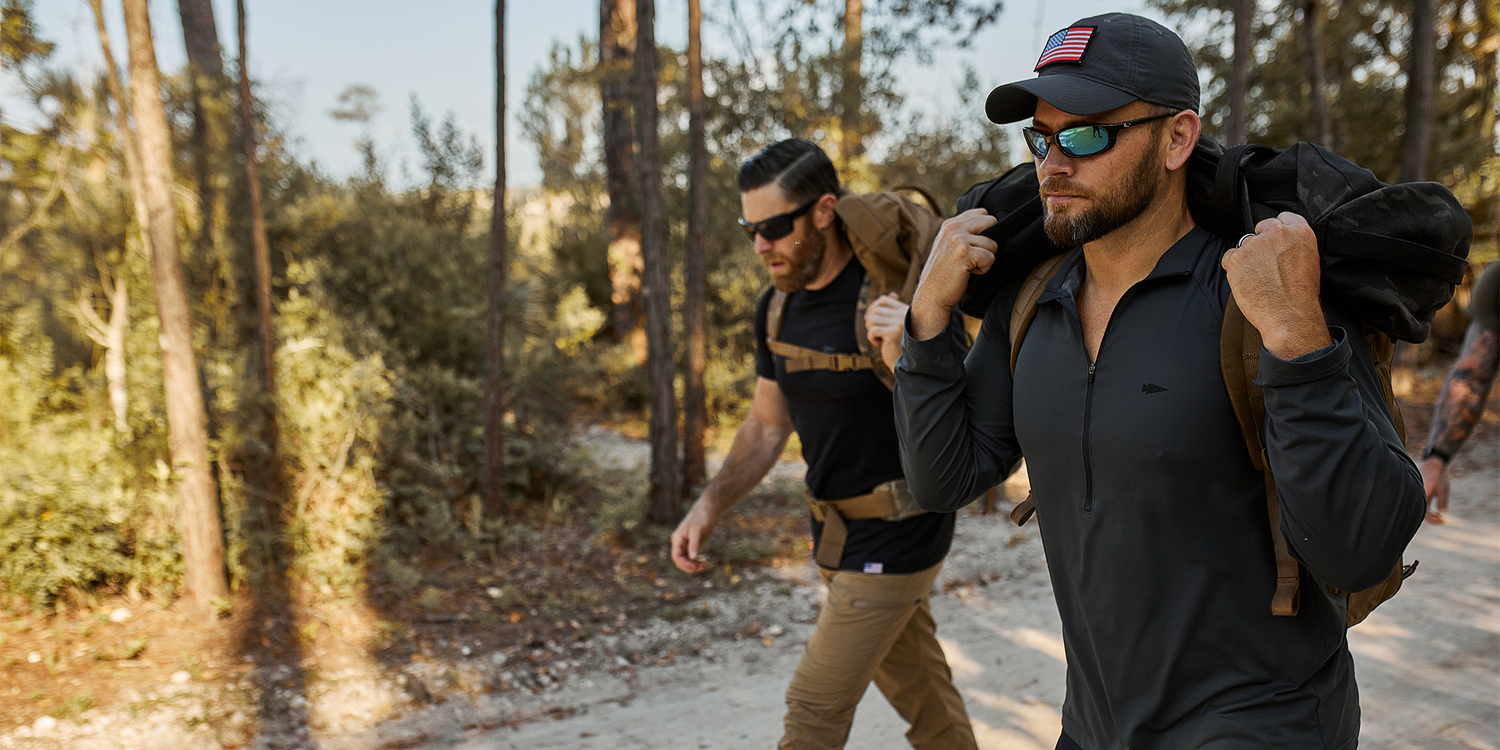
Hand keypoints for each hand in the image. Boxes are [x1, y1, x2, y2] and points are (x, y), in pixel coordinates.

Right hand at [670, 500, 715, 572]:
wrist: (706, 511)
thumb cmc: (701, 518)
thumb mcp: (697, 531)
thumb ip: (694, 545)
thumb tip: (693, 558)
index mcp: (677, 539)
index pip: (676, 556)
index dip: (685, 564)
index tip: (696, 567)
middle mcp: (678, 543)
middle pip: (680, 561)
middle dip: (690, 566)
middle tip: (704, 566)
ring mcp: (684, 545)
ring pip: (685, 561)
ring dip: (694, 565)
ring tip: (705, 565)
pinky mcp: (690, 546)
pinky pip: (690, 558)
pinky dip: (696, 562)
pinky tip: (704, 563)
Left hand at [865, 292, 908, 370]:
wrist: (908, 364)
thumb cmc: (902, 344)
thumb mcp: (898, 324)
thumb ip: (894, 310)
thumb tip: (892, 294)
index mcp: (905, 310)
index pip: (884, 299)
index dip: (873, 307)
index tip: (872, 320)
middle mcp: (903, 314)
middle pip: (875, 310)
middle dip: (870, 322)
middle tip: (876, 333)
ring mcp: (899, 323)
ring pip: (872, 319)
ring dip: (871, 330)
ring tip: (879, 338)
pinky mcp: (893, 333)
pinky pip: (872, 330)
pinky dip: (871, 338)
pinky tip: (880, 344)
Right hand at [910, 209, 998, 339]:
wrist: (932, 294)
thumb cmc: (944, 272)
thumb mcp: (948, 245)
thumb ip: (963, 231)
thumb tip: (990, 222)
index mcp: (950, 224)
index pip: (981, 213)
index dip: (985, 230)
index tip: (974, 245)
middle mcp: (954, 227)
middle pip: (991, 222)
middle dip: (989, 241)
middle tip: (974, 256)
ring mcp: (958, 239)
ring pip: (993, 244)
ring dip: (985, 259)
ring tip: (968, 266)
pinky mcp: (965, 253)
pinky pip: (990, 258)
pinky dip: (983, 269)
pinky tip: (968, 273)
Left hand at [1221, 212, 1332, 359]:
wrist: (1289, 316)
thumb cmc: (1301, 294)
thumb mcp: (1309, 259)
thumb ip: (1294, 244)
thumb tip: (1281, 243)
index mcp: (1299, 231)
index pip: (1282, 217)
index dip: (1276, 231)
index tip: (1274, 243)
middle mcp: (1276, 232)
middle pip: (1260, 228)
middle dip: (1260, 243)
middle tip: (1266, 265)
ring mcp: (1255, 244)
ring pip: (1244, 244)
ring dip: (1247, 258)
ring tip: (1259, 279)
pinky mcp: (1237, 257)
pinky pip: (1229, 258)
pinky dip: (1234, 269)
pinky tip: (1247, 282)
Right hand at [1420, 456, 1449, 523]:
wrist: (1433, 467)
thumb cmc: (1438, 477)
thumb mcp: (1443, 489)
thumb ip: (1442, 501)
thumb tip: (1442, 513)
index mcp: (1422, 495)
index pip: (1425, 513)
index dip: (1433, 519)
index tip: (1442, 521)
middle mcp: (1418, 497)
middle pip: (1422, 513)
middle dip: (1432, 519)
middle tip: (1443, 521)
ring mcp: (1419, 497)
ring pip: (1422, 511)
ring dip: (1431, 516)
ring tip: (1441, 518)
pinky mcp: (1421, 496)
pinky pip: (1423, 507)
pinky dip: (1430, 512)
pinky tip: (1437, 512)